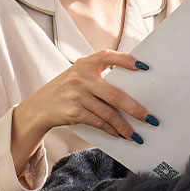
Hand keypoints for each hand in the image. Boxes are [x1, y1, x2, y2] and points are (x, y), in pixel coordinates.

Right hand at [14, 49, 156, 141]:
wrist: (39, 107)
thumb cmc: (66, 90)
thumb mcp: (79, 76)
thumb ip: (100, 77)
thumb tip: (133, 92)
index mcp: (85, 64)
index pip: (108, 56)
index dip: (126, 60)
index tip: (144, 66)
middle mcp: (81, 77)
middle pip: (115, 94)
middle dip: (135, 108)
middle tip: (150, 118)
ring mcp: (76, 94)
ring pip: (108, 113)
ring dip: (124, 126)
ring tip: (136, 134)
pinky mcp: (73, 111)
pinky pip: (98, 122)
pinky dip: (111, 130)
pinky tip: (119, 135)